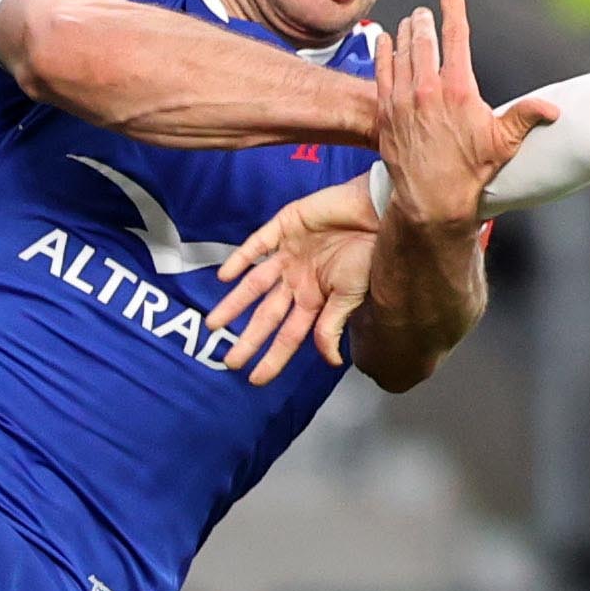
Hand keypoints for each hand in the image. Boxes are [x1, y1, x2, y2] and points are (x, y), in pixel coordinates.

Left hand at [209, 176, 383, 381]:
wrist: (375, 211)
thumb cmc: (371, 252)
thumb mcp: (351, 295)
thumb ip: (332, 325)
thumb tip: (332, 362)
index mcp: (316, 298)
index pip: (289, 335)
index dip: (273, 357)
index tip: (255, 378)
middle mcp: (298, 280)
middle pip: (267, 315)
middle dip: (249, 339)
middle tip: (229, 361)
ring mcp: (289, 254)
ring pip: (254, 284)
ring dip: (233, 303)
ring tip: (213, 323)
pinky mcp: (284, 226)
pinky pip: (257, 245)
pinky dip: (240, 259)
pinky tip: (225, 276)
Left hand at [371, 0, 558, 233]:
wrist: (431, 199)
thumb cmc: (471, 171)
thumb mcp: (504, 143)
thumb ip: (526, 117)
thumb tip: (553, 109)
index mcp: (459, 87)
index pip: (456, 34)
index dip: (453, 5)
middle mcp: (428, 87)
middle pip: (424, 38)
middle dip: (425, 20)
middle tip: (425, 12)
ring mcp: (403, 98)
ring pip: (401, 51)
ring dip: (405, 33)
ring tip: (409, 24)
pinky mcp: (386, 111)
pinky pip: (381, 71)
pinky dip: (383, 51)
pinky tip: (385, 41)